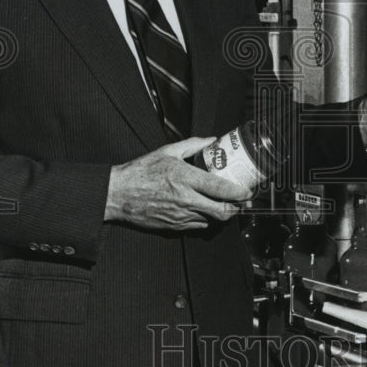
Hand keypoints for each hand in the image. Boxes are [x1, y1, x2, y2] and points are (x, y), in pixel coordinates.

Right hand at [104, 136, 250, 233]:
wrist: (118, 194)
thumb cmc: (141, 172)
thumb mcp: (167, 151)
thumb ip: (193, 145)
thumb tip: (212, 140)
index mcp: (186, 178)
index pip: (221, 190)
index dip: (240, 193)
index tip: (248, 191)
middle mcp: (186, 199)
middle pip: (222, 212)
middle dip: (237, 208)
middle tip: (241, 201)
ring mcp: (180, 216)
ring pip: (212, 220)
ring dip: (222, 213)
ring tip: (225, 203)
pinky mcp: (174, 226)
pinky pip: (198, 226)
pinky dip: (206, 219)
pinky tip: (205, 208)